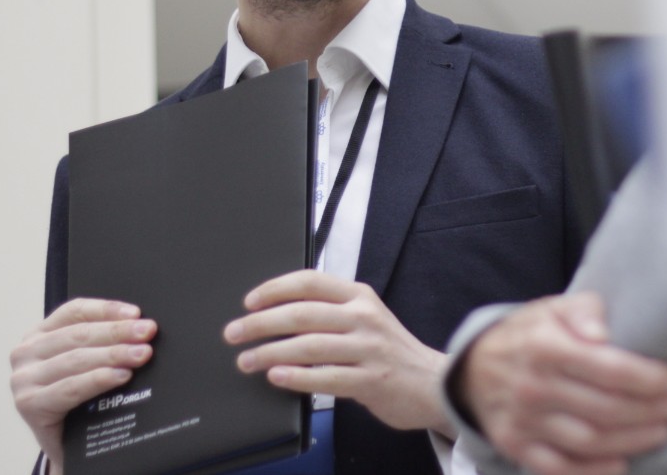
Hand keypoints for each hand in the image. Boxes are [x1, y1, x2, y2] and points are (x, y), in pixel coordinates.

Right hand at [9, 298, 156, 471]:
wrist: (65, 445)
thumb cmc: (78, 399)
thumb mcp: (86, 363)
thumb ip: (101, 342)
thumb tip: (138, 327)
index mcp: (39, 334)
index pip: (75, 312)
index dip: (106, 309)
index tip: (136, 313)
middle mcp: (26, 353)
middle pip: (79, 334)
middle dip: (118, 332)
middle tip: (148, 332)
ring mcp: (24, 379)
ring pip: (77, 359)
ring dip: (114, 355)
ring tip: (141, 354)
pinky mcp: (28, 404)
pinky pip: (71, 388)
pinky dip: (99, 380)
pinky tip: (121, 376)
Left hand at [224, 270, 450, 435]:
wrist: (433, 383)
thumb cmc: (388, 351)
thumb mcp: (364, 317)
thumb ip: (329, 312)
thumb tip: (275, 314)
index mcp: (359, 296)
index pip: (310, 282)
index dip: (275, 289)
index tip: (248, 302)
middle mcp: (363, 317)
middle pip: (302, 313)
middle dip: (260, 323)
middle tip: (234, 333)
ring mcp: (369, 348)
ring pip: (309, 345)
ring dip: (270, 352)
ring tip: (247, 360)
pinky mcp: (371, 380)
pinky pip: (326, 377)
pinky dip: (297, 377)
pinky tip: (277, 377)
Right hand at [456, 293, 666, 474]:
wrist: (473, 369)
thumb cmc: (529, 335)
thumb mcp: (552, 308)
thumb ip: (584, 311)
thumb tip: (603, 332)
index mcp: (545, 347)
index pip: (607, 368)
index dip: (646, 378)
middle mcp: (532, 386)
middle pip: (604, 408)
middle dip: (649, 410)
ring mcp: (523, 421)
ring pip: (589, 441)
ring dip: (632, 440)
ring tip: (661, 430)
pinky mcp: (516, 447)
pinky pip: (560, 468)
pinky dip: (595, 471)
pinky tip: (623, 462)